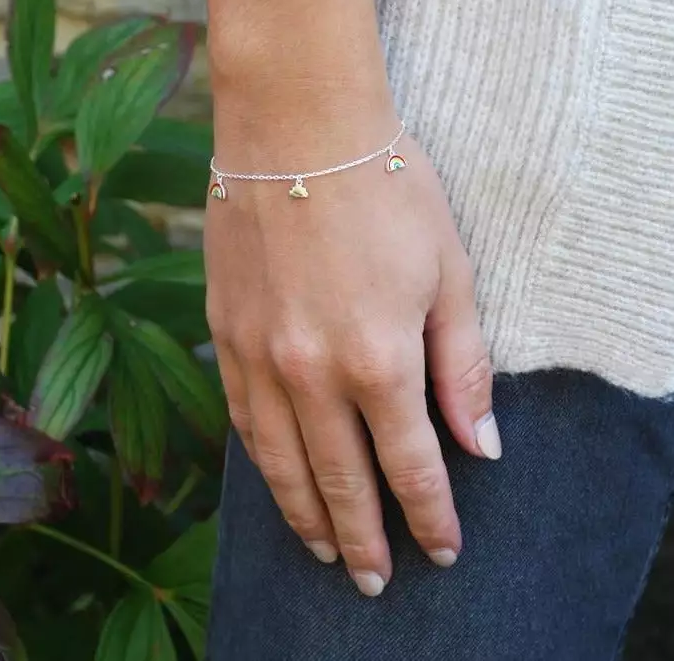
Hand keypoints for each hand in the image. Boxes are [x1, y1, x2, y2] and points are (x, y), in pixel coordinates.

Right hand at [204, 125, 500, 596]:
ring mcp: (259, 356)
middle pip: (341, 480)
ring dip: (305, 514)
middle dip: (365, 537)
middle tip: (374, 579)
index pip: (412, 465)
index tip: (442, 550)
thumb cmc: (385, 188)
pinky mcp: (225, 334)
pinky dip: (262, 462)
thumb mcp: (449, 272)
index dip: (430, 516)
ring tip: (324, 549)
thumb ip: (463, 365)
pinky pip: (243, 419)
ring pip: (281, 463)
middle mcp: (312, 372)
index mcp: (379, 357)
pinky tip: (276, 479)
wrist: (296, 127)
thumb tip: (481, 442)